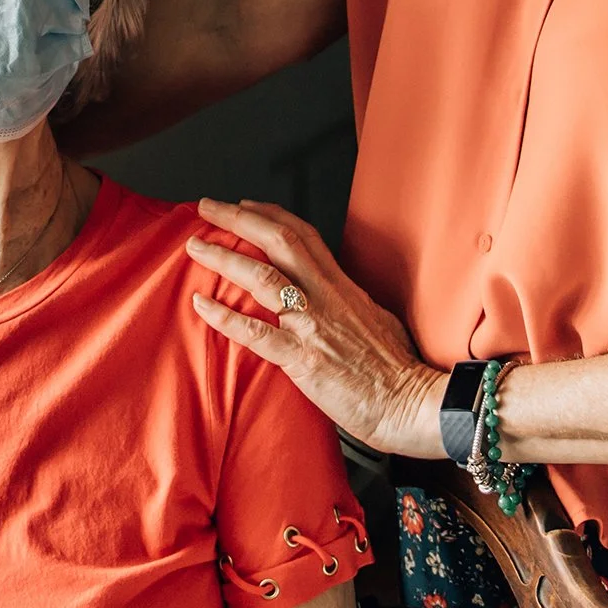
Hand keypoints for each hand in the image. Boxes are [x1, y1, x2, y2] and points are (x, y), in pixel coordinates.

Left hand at [185, 197, 445, 458]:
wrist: (411, 403)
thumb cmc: (396, 370)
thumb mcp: (376, 318)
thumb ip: (349, 303)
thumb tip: (334, 298)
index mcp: (342, 286)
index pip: (303, 235)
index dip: (270, 214)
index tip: (245, 205)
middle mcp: (325, 296)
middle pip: (278, 240)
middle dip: (238, 218)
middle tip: (207, 207)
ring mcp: (312, 325)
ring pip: (262, 276)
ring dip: (223, 257)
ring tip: (196, 248)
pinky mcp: (303, 359)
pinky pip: (256, 333)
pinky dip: (225, 317)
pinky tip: (201, 306)